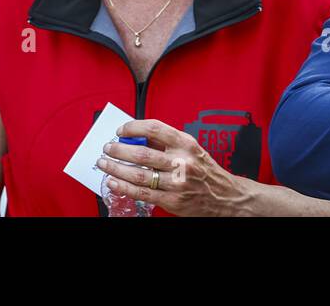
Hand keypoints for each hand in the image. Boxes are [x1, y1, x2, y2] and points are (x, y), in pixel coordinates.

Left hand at [96, 119, 250, 216]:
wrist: (225, 197)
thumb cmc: (206, 171)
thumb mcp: (191, 150)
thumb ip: (167, 144)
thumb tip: (137, 138)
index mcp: (186, 144)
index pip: (155, 129)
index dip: (133, 127)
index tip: (121, 130)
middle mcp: (182, 162)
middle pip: (142, 154)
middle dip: (119, 150)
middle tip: (108, 148)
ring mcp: (176, 183)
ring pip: (139, 175)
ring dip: (116, 168)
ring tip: (104, 163)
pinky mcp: (172, 201)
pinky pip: (142, 194)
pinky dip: (124, 187)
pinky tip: (113, 182)